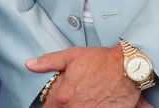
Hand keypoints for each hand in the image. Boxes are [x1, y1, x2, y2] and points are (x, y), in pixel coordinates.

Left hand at [27, 46, 150, 107]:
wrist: (128, 68)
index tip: (56, 99)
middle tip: (75, 96)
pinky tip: (95, 102)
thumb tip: (30, 64)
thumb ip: (49, 62)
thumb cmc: (101, 61)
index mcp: (63, 95)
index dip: (50, 103)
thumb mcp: (72, 56)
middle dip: (66, 104)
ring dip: (78, 106)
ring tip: (86, 98)